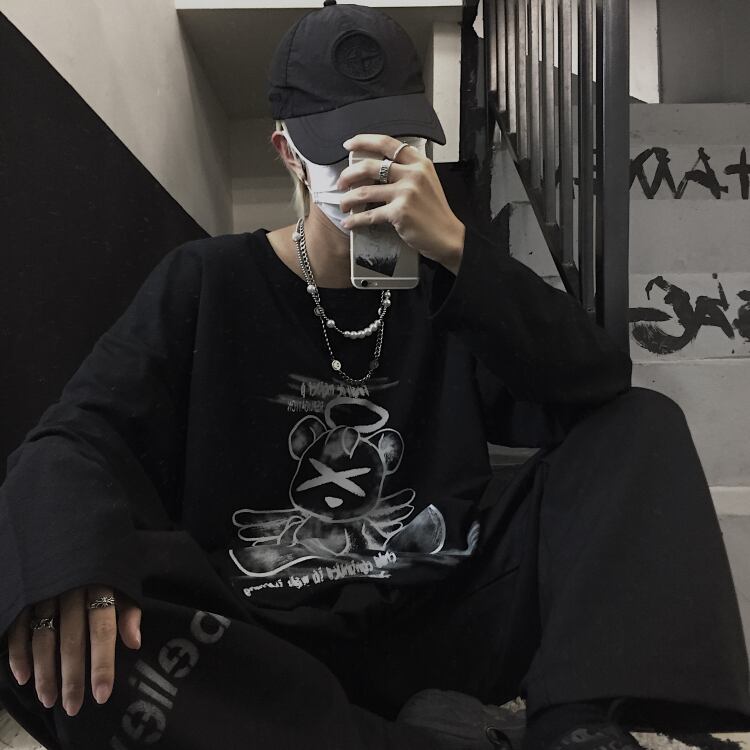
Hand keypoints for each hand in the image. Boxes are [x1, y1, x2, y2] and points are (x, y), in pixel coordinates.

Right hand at [6, 584, 141, 716]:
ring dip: (45, 672)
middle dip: (72, 677)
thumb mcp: (121, 585)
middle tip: (73, 707)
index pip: (102, 630)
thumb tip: (135, 643)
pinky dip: (19, 654)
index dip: (102, 664)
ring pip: (44, 638)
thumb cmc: (101, 572)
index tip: (102, 695)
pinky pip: (19, 628)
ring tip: (49, 700)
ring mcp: (46, 594)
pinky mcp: (25, 597)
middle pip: (72, 640)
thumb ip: (128, 612)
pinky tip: (23, 678)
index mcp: (100, 588)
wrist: (71, 542)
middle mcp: (72, 592)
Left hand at [337, 134, 465, 272]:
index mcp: (419, 163)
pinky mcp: (399, 213)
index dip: (364, 140)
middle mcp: (413, 174)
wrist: (447, 236)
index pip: (387, 143)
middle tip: (342, 182)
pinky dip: (356, 220)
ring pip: (365, 192)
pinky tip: (349, 223)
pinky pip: (369, 215)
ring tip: (343, 204)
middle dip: (349, 174)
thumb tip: (377, 168)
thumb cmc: (435, 212)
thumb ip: (407, 171)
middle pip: (370, 166)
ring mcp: (406, 193)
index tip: (349, 144)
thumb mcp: (426, 182)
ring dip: (348, 199)